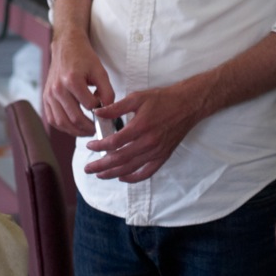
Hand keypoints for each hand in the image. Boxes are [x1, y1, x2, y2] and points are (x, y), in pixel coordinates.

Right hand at [42, 26, 113, 137]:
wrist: (66, 47)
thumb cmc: (84, 58)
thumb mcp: (100, 71)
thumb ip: (107, 91)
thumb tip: (108, 109)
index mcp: (72, 80)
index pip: (89, 105)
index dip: (100, 112)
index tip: (106, 113)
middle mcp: (57, 88)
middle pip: (74, 118)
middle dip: (88, 127)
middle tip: (99, 129)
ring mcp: (49, 94)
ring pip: (61, 122)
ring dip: (75, 131)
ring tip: (87, 130)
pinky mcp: (46, 98)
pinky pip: (52, 119)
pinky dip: (63, 127)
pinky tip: (74, 127)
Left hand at [81, 83, 202, 182]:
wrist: (187, 104)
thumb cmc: (162, 99)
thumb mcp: (137, 98)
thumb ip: (116, 107)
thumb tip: (97, 113)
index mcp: (140, 127)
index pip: (114, 142)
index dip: (99, 146)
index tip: (89, 146)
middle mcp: (148, 143)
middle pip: (120, 159)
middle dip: (101, 166)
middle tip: (88, 168)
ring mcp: (156, 152)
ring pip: (131, 168)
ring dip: (113, 174)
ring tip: (100, 175)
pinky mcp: (163, 156)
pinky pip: (147, 172)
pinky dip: (133, 178)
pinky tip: (122, 177)